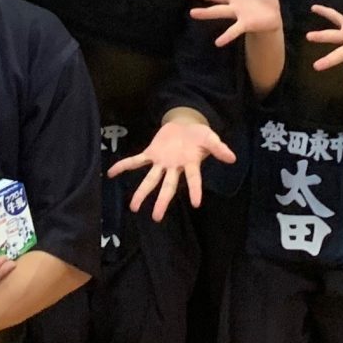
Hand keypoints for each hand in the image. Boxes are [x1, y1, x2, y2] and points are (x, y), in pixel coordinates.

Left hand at [108, 117, 237, 220]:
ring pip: (151, 179)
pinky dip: (123, 166)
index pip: (194, 180)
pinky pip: (136, 161)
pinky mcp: (152, 153)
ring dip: (142, 192)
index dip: (195, 190)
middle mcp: (174, 168)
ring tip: (134, 207)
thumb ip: (219, 147)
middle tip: (156, 217)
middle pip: (168, 186)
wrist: (185, 124)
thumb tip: (232, 158)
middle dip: (162, 201)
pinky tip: (110, 173)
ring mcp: (162, 162)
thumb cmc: (199, 135)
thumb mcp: (210, 137)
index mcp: (190, 165)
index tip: (197, 204)